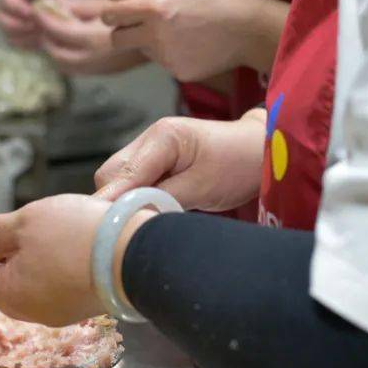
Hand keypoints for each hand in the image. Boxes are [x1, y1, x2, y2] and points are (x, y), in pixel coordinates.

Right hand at [0, 0, 79, 49]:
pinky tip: (43, 39)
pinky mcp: (20, 33)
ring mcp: (13, 19)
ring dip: (24, 36)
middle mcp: (10, 3)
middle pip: (1, 18)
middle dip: (18, 25)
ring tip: (42, 32)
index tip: (32, 13)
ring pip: (8, 33)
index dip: (15, 8)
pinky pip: (17, 44)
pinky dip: (28, 44)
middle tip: (37, 27)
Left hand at [0, 195, 113, 326]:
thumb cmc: (75, 237)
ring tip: (53, 233)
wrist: (135, 254)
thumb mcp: (24, 223)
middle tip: (25, 228)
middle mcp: (32, 313)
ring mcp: (60, 312)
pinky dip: (58, 267)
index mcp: (9, 295)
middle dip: (7, 254)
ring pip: (32, 285)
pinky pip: (58, 287)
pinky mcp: (83, 306)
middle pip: (3, 284)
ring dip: (35, 259)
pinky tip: (74, 246)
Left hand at [33, 0, 145, 74]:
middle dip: (45, 36)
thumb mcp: (114, 2)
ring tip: (54, 29)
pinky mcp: (107, 72)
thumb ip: (82, 5)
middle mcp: (97, 59)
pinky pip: (76, 68)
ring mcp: (102, 69)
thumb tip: (54, 3)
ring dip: (55, 47)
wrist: (179, 37)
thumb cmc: (147, 12)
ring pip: (65, 63)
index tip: (36, 7)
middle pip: (56, 52)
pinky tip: (72, 39)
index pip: (59, 32)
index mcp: (97, 39)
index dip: (44, 19)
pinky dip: (66, 55)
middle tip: (42, 20)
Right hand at [94, 113, 265, 211]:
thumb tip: (127, 217)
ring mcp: (149, 148)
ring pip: (118, 180)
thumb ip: (161, 199)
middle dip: (117, 202)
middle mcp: (148, 138)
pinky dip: (137, 198)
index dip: (111, 203)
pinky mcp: (155, 161)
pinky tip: (153, 210)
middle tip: (136, 225)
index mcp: (162, 137)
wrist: (260, 151)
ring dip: (127, 201)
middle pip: (110, 175)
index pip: (120, 174)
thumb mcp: (201, 187)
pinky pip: (133, 182)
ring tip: (149, 218)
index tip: (107, 230)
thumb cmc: (238, 165)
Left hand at [101, 0, 288, 79]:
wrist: (252, 28)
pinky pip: (164, 63)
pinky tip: (190, 42)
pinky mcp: (179, 73)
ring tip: (175, 28)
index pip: (110, 15)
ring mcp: (167, 58)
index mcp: (154, 8)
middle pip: (117, 40)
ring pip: (141, 51)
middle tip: (139, 21)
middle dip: (122, 30)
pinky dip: (170, 54)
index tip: (117, 10)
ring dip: (148, 41)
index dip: (110, 12)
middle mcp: (156, 36)